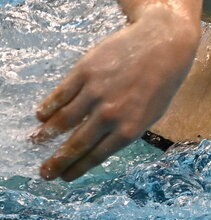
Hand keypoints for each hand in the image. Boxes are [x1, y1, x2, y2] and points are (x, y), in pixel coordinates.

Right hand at [31, 7, 200, 180]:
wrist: (164, 41)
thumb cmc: (162, 80)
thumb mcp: (153, 112)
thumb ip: (127, 129)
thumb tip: (100, 145)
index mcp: (131, 128)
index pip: (96, 156)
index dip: (77, 169)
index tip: (65, 177)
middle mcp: (111, 114)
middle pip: (76, 144)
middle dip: (57, 162)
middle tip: (45, 172)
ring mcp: (96, 92)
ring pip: (62, 121)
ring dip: (47, 134)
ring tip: (37, 141)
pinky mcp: (85, 71)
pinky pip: (60, 95)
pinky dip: (48, 108)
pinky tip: (41, 115)